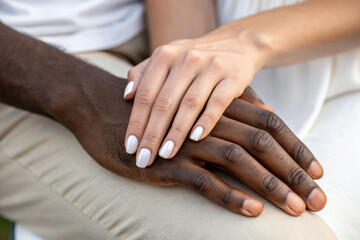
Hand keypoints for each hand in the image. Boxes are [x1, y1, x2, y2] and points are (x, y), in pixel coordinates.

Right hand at [57, 73, 324, 216]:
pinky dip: (231, 196)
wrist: (102, 109)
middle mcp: (207, 122)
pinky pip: (205, 180)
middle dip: (293, 171)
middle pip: (262, 143)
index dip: (297, 147)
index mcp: (216, 108)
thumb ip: (226, 112)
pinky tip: (251, 210)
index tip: (317, 171)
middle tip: (319, 198)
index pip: (269, 124)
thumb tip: (267, 116)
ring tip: (293, 208)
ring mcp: (187, 141)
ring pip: (239, 161)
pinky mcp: (166, 162)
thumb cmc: (154, 113)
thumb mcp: (191, 110)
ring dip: (270, 185)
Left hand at [123, 30, 269, 167]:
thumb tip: (126, 96)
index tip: (130, 147)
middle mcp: (186, 59)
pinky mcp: (234, 77)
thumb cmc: (194, 58)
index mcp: (165, 55)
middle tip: (144, 159)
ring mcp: (211, 67)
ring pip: (189, 104)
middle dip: (152, 134)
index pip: (145, 94)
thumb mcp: (167, 56)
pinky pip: (218, 102)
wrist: (237, 43)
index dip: (136, 122)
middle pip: (164, 102)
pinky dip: (206, 121)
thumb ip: (143, 72)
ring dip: (176, 132)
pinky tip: (196, 139)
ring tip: (165, 155)